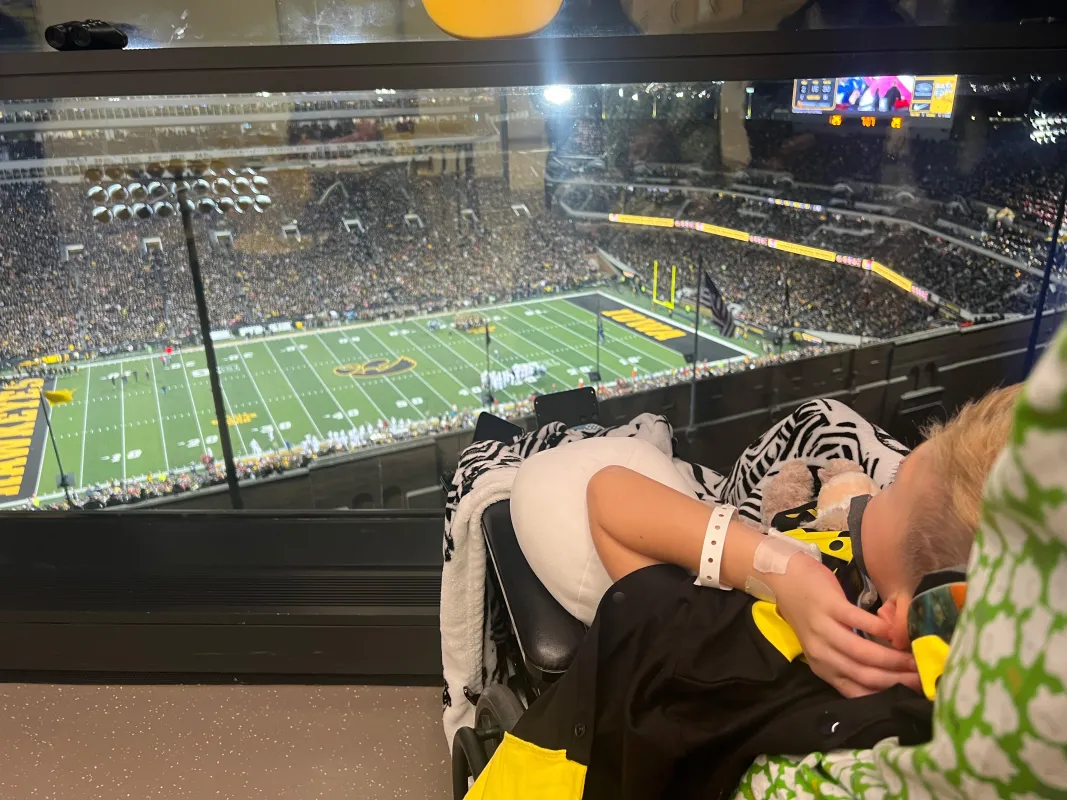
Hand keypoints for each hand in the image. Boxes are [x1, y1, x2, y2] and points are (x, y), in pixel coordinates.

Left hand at [767, 555, 920, 697]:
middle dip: (897, 679)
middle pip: (864, 676)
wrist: (785, 578)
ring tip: (914, 657)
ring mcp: (824, 630)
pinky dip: (879, 628)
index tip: (913, 693)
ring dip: (892, 658)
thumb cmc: (810, 613)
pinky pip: (858, 621)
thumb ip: (849, 660)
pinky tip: (895, 630)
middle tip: (922, 676)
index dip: (887, 694)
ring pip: (862, 653)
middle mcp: (822, 654)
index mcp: (823, 667)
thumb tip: (888, 674)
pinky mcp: (829, 607)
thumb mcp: (826, 644)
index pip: (858, 692)